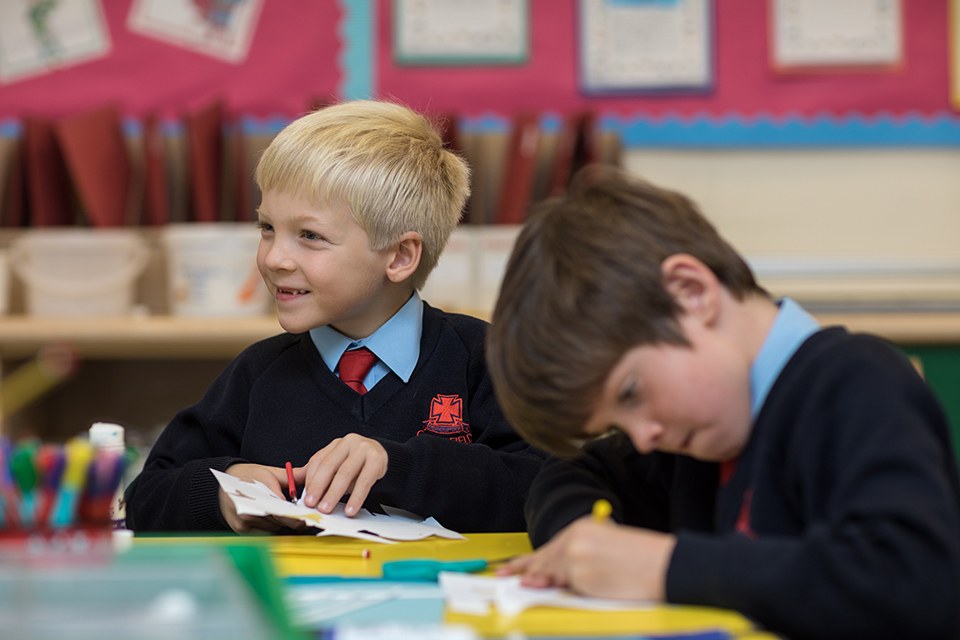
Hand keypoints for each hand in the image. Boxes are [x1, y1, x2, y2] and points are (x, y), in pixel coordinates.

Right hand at [219, 463, 305, 533]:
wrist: (220, 486)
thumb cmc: (247, 477)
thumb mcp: (270, 472)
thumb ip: (292, 476)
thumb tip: (312, 472)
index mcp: (259, 492)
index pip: (282, 510)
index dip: (297, 515)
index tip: (309, 516)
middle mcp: (250, 509)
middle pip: (280, 520)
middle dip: (293, 518)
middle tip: (304, 515)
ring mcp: (244, 521)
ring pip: (275, 527)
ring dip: (282, 522)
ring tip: (281, 510)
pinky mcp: (241, 530)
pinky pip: (265, 531)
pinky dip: (271, 525)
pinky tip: (268, 515)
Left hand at [295, 434, 387, 516]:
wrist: (384, 457)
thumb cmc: (357, 463)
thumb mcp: (337, 464)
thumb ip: (316, 473)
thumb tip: (291, 481)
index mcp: (336, 444)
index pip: (318, 461)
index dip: (310, 480)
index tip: (306, 498)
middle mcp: (349, 443)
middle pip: (329, 466)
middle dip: (319, 487)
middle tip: (312, 504)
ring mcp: (364, 449)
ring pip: (345, 473)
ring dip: (334, 494)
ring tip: (327, 508)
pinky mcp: (377, 460)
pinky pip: (364, 481)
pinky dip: (356, 497)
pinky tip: (350, 509)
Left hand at [497, 517, 676, 600]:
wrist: (664, 565)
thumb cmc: (641, 558)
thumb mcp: (606, 544)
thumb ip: (580, 554)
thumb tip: (555, 572)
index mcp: (581, 529)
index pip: (549, 548)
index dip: (528, 560)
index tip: (512, 568)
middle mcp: (574, 541)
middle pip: (543, 561)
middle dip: (525, 571)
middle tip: (503, 577)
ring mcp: (576, 560)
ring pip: (550, 575)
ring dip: (538, 581)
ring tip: (518, 584)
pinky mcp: (581, 579)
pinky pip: (566, 589)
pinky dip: (558, 591)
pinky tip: (541, 590)